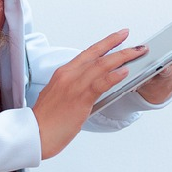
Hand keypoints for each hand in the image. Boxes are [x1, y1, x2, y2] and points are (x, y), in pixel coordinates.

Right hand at [32, 29, 147, 158]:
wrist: (35, 134)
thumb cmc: (45, 120)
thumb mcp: (56, 95)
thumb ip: (72, 87)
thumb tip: (87, 87)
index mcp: (63, 73)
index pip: (88, 53)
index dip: (104, 43)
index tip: (117, 37)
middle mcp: (69, 75)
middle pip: (97, 54)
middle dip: (117, 45)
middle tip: (131, 39)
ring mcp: (74, 85)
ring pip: (102, 65)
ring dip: (122, 57)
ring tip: (136, 52)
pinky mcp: (80, 99)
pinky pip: (101, 83)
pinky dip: (114, 75)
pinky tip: (125, 71)